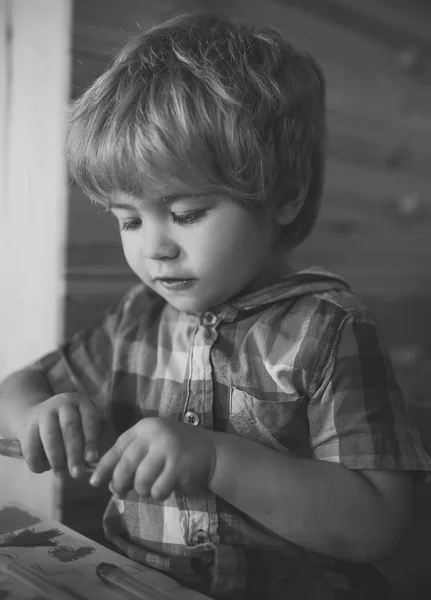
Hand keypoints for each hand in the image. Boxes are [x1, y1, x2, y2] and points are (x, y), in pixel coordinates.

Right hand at [18, 392, 100, 478]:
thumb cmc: (71, 427)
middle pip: (69, 428)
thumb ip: (89, 441)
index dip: (91, 441)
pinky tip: (43, 469)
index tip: (92, 459)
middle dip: (74, 454)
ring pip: (50, 437)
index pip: (89, 420)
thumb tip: (91, 463)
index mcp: (81, 403)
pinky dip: (37, 461)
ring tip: (62, 475)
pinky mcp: (28, 425)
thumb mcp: (84, 426)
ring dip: (57, 460)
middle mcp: (63, 403)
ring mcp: (44, 412)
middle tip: (77, 474)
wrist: (39, 416)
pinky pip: (32, 446)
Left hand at [89, 417, 215, 500]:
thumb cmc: (176, 451)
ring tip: (153, 487)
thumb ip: (132, 460)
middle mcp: (155, 434)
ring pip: (141, 481)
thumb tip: (108, 484)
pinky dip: (159, 494)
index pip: (118, 447)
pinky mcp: (179, 466)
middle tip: (121, 493)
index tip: (93, 482)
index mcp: (145, 427)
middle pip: (126, 466)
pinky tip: (168, 487)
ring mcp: (168, 449)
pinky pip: (158, 490)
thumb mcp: (152, 447)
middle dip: (120, 484)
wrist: (211, 452)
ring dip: (143, 491)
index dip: (104, 466)